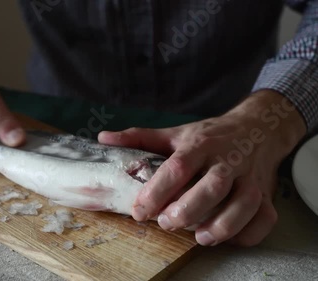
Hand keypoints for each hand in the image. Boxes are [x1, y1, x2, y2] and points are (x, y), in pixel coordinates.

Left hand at [98, 90, 305, 245]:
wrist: (257, 127)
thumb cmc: (208, 135)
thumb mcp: (174, 133)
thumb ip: (139, 138)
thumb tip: (103, 138)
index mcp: (200, 144)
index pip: (178, 167)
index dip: (157, 190)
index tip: (139, 211)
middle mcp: (227, 160)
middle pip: (212, 186)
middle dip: (188, 209)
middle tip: (166, 224)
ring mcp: (250, 177)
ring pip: (244, 203)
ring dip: (222, 225)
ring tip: (199, 237)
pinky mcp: (266, 194)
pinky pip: (265, 217)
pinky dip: (249, 233)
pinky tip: (228, 238)